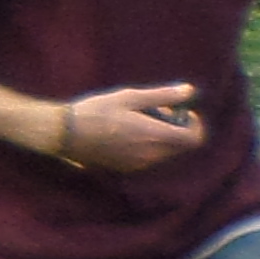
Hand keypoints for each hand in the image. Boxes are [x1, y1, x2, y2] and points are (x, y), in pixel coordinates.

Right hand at [53, 83, 206, 173]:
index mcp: (155, 137)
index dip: (194, 124)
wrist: (64, 134)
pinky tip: (125, 132)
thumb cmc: (97, 111)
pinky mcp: (125, 168)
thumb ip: (163, 96)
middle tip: (154, 111)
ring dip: (160, 136)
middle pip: (180, 146)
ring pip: (164, 152)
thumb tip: (190, 90)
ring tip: (136, 120)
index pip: (194, 138)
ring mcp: (138, 164)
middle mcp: (151, 155)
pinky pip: (148, 158)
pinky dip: (147, 146)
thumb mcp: (130, 97)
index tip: (181, 111)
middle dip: (175, 128)